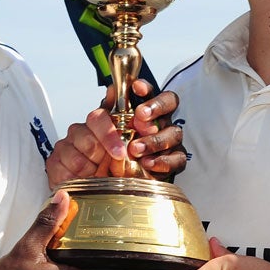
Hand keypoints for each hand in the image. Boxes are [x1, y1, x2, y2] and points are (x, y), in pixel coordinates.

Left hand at [46, 79, 185, 186]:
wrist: (96, 183)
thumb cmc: (98, 155)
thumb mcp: (92, 136)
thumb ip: (103, 116)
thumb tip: (111, 91)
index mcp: (138, 109)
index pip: (149, 91)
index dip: (145, 88)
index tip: (136, 87)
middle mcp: (157, 120)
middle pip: (169, 104)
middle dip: (156, 107)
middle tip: (140, 116)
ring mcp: (166, 141)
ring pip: (173, 132)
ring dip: (154, 139)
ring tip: (136, 148)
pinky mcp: (171, 162)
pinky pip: (176, 159)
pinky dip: (163, 161)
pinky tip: (148, 164)